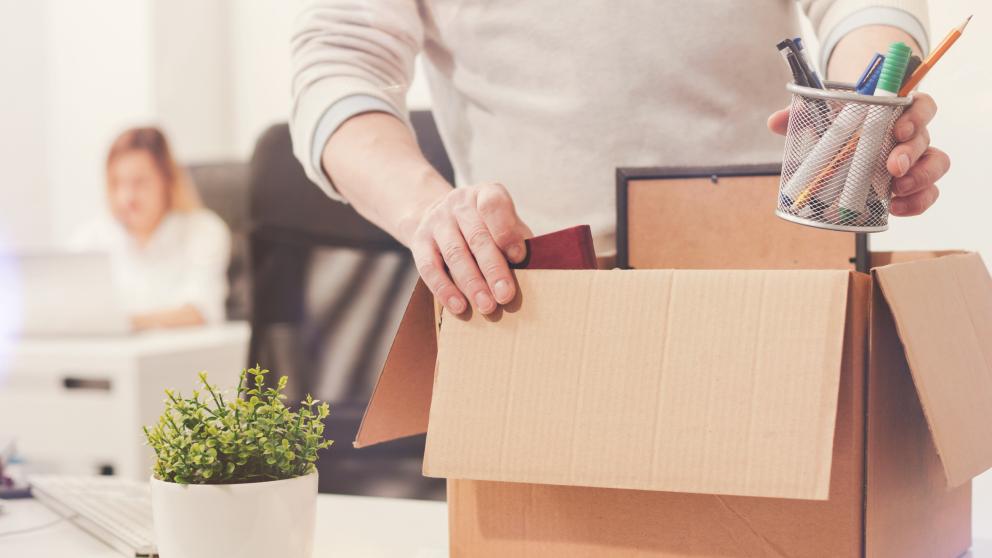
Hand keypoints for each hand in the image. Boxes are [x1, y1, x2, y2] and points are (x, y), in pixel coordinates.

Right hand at [407, 183, 531, 314]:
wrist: (438, 215)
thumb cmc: (483, 225)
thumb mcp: (503, 221)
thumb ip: (516, 238)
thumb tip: (531, 268)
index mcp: (485, 194)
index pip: (494, 205)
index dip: (506, 231)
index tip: (518, 257)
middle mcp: (459, 203)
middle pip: (477, 237)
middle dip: (493, 269)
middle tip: (505, 295)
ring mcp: (436, 220)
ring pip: (455, 254)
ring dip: (472, 284)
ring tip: (487, 306)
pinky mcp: (419, 240)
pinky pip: (429, 267)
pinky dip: (444, 289)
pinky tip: (459, 306)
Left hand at [767, 92, 948, 215]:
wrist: (844, 142)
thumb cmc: (839, 123)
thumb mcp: (821, 116)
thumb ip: (800, 116)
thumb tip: (775, 122)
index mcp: (896, 111)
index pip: (921, 105)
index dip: (917, 116)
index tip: (899, 129)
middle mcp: (911, 134)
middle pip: (926, 138)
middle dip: (912, 154)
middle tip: (892, 167)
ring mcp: (914, 159)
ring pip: (936, 165)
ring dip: (920, 179)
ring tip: (896, 191)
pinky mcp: (910, 184)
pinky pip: (926, 193)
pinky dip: (916, 203)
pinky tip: (897, 209)